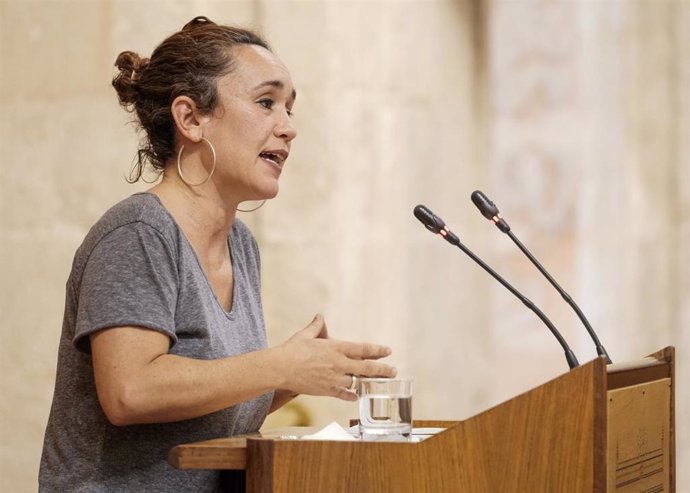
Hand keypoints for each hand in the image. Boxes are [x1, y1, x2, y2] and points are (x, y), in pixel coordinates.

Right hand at [274, 314, 396, 400]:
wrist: (280, 368)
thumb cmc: (292, 349)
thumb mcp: (306, 334)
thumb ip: (316, 326)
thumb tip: (319, 317)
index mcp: (336, 347)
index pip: (363, 349)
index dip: (378, 350)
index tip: (388, 351)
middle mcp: (339, 363)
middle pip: (367, 367)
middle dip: (383, 369)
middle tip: (393, 371)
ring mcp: (334, 378)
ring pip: (358, 382)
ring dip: (369, 383)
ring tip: (379, 384)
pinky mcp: (326, 390)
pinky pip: (344, 394)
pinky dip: (352, 395)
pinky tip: (357, 396)